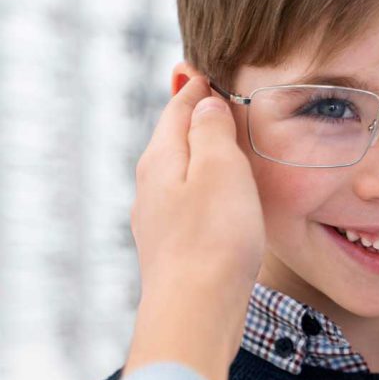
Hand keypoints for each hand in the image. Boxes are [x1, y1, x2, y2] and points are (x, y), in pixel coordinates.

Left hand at [124, 75, 264, 379]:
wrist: (197, 311)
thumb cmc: (214, 239)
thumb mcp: (219, 169)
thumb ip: (210, 130)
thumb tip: (203, 101)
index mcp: (160, 158)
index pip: (177, 107)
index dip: (197, 86)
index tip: (212, 68)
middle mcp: (152, 186)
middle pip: (175, 138)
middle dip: (197, 117)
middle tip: (220, 97)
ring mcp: (160, 219)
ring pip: (182, 172)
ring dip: (203, 154)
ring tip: (226, 143)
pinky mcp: (175, 246)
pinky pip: (190, 202)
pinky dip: (207, 187)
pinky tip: (222, 197)